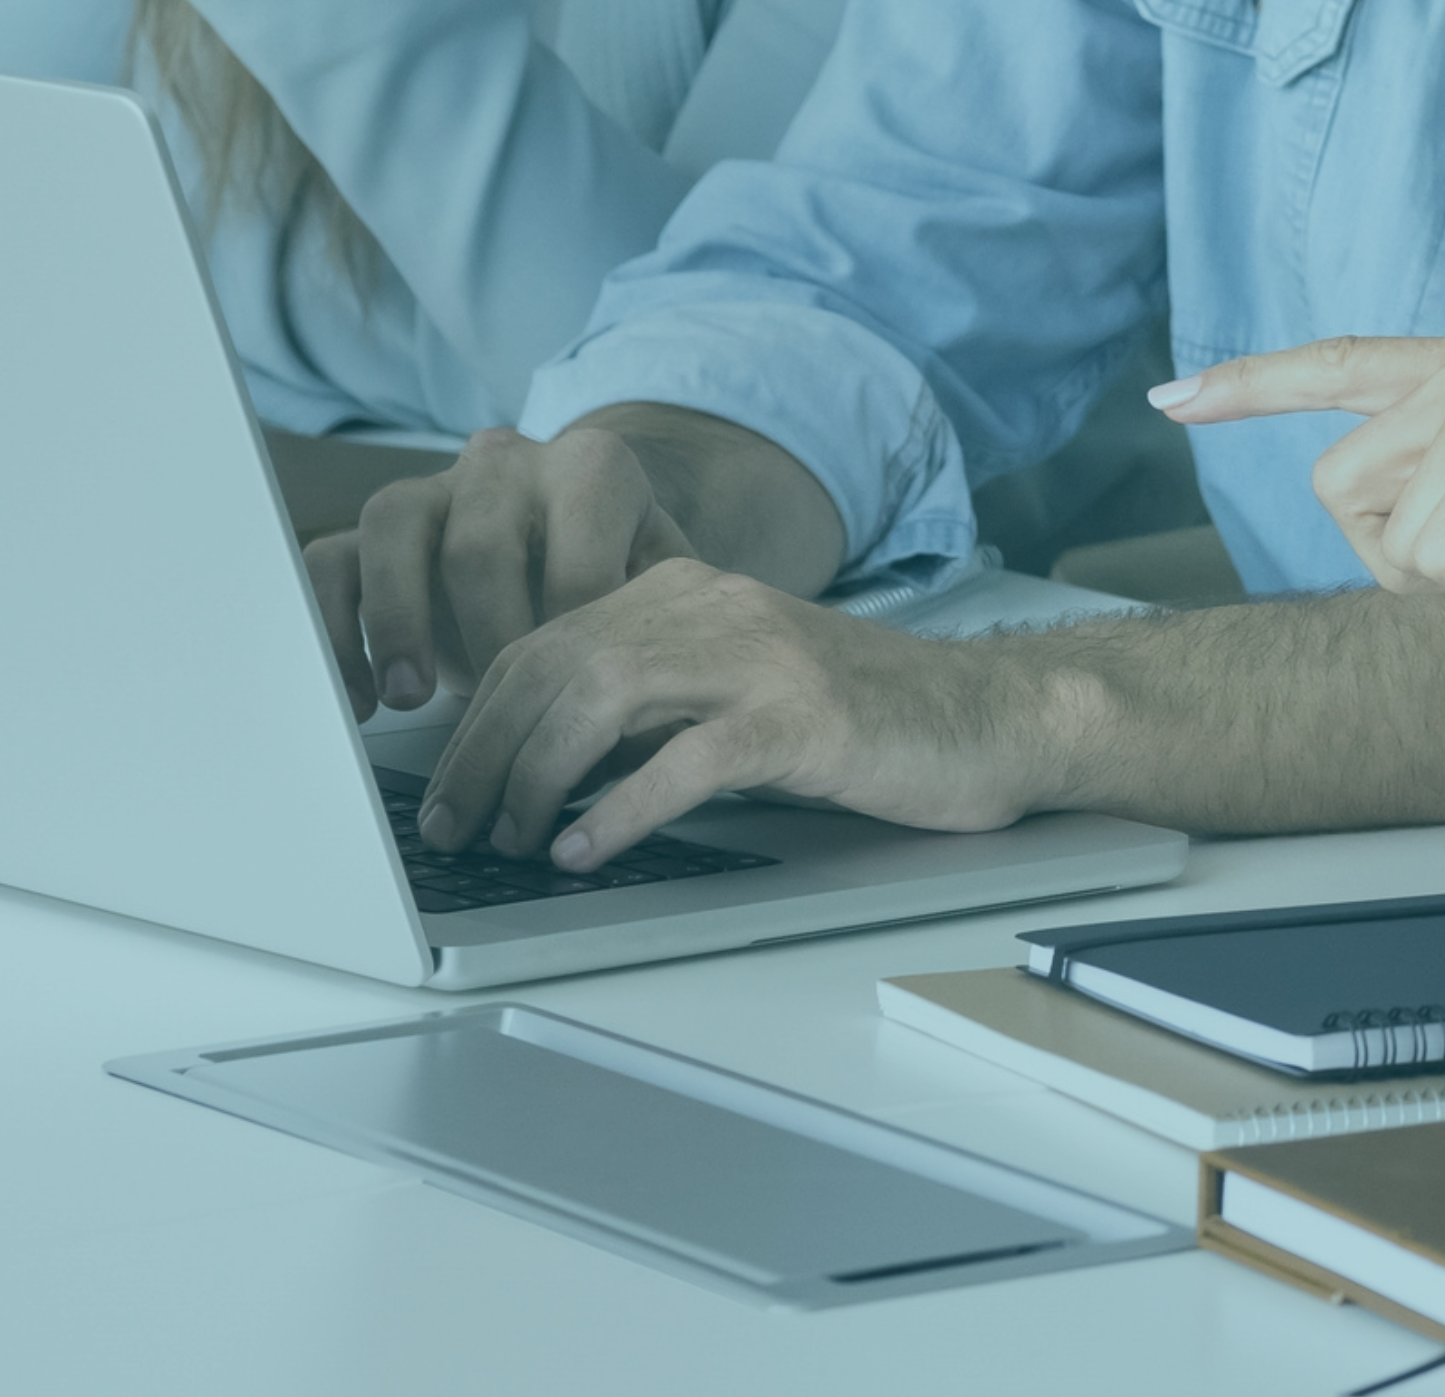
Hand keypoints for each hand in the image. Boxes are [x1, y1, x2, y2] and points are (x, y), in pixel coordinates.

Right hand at [311, 423, 704, 714]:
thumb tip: (661, 739)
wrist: (580, 534)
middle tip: (498, 717)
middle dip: (486, 639)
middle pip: (480, 542)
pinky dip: (335, 629)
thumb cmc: (622, 575)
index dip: (571, 641)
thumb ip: (661, 639)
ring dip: (397, 620)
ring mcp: (434, 486)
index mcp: (591, 469)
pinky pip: (331, 559)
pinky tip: (358, 699)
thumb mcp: (662, 590)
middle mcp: (506, 462)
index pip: (576, 556)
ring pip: (392, 523)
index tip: (572, 710)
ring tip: (408, 698)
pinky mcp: (376, 527)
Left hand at [416, 560, 1051, 868]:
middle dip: (485, 750)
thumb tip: (543, 770)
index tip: (449, 788)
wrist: (994, 717)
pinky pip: (686, 758)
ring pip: (601, 698)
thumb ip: (653, 711)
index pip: (544, 642)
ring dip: (536, 776)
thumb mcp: (739, 695)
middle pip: (554, 664)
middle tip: (454, 826)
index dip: (479, 718)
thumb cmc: (866, 722)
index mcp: (687, 594)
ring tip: (507, 840)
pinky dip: (622, 809)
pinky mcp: (801, 715)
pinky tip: (585, 851)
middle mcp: (712, 606)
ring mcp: (757, 656)